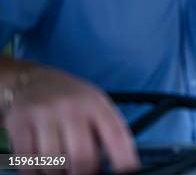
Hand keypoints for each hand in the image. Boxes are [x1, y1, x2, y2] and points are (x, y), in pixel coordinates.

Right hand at [2, 66, 139, 174]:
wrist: (35, 80)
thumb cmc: (71, 99)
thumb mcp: (96, 106)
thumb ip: (106, 132)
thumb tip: (117, 166)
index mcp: (96, 104)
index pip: (116, 136)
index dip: (124, 160)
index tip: (126, 173)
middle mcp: (72, 107)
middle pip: (83, 157)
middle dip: (85, 173)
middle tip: (84, 172)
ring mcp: (44, 114)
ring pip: (55, 164)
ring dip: (60, 174)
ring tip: (63, 167)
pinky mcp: (19, 123)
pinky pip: (29, 162)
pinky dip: (37, 172)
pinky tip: (44, 165)